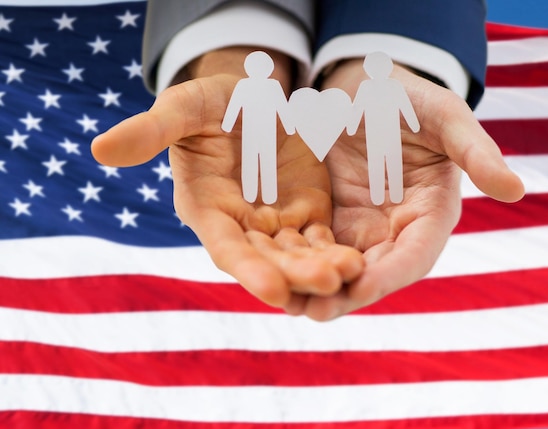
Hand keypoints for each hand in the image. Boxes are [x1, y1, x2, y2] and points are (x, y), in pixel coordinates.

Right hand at [91, 48, 363, 309]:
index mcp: (207, 210)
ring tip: (350, 274)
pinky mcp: (306, 214)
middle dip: (295, 275)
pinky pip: (322, 240)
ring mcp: (275, 224)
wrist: (252, 98)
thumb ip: (151, 130)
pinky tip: (359, 260)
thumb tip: (100, 149)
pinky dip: (337, 252)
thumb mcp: (184, 108)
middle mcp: (241, 227)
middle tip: (327, 284)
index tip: (273, 291)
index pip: (226, 247)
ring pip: (298, 256)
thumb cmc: (211, 103)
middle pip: (268, 260)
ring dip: (321, 269)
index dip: (247, 269)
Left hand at [288, 60, 524, 320]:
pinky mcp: (330, 220)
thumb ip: (476, 151)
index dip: (392, 273)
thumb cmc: (410, 99)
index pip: (416, 254)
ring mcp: (361, 228)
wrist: (364, 88)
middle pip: (374, 273)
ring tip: (286, 305)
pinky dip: (296, 263)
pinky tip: (271, 274)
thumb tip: (515, 190)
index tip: (364, 289)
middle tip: (314, 311)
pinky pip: (314, 247)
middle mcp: (396, 231)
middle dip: (345, 294)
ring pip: (340, 268)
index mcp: (430, 214)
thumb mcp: (445, 116)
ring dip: (315, 288)